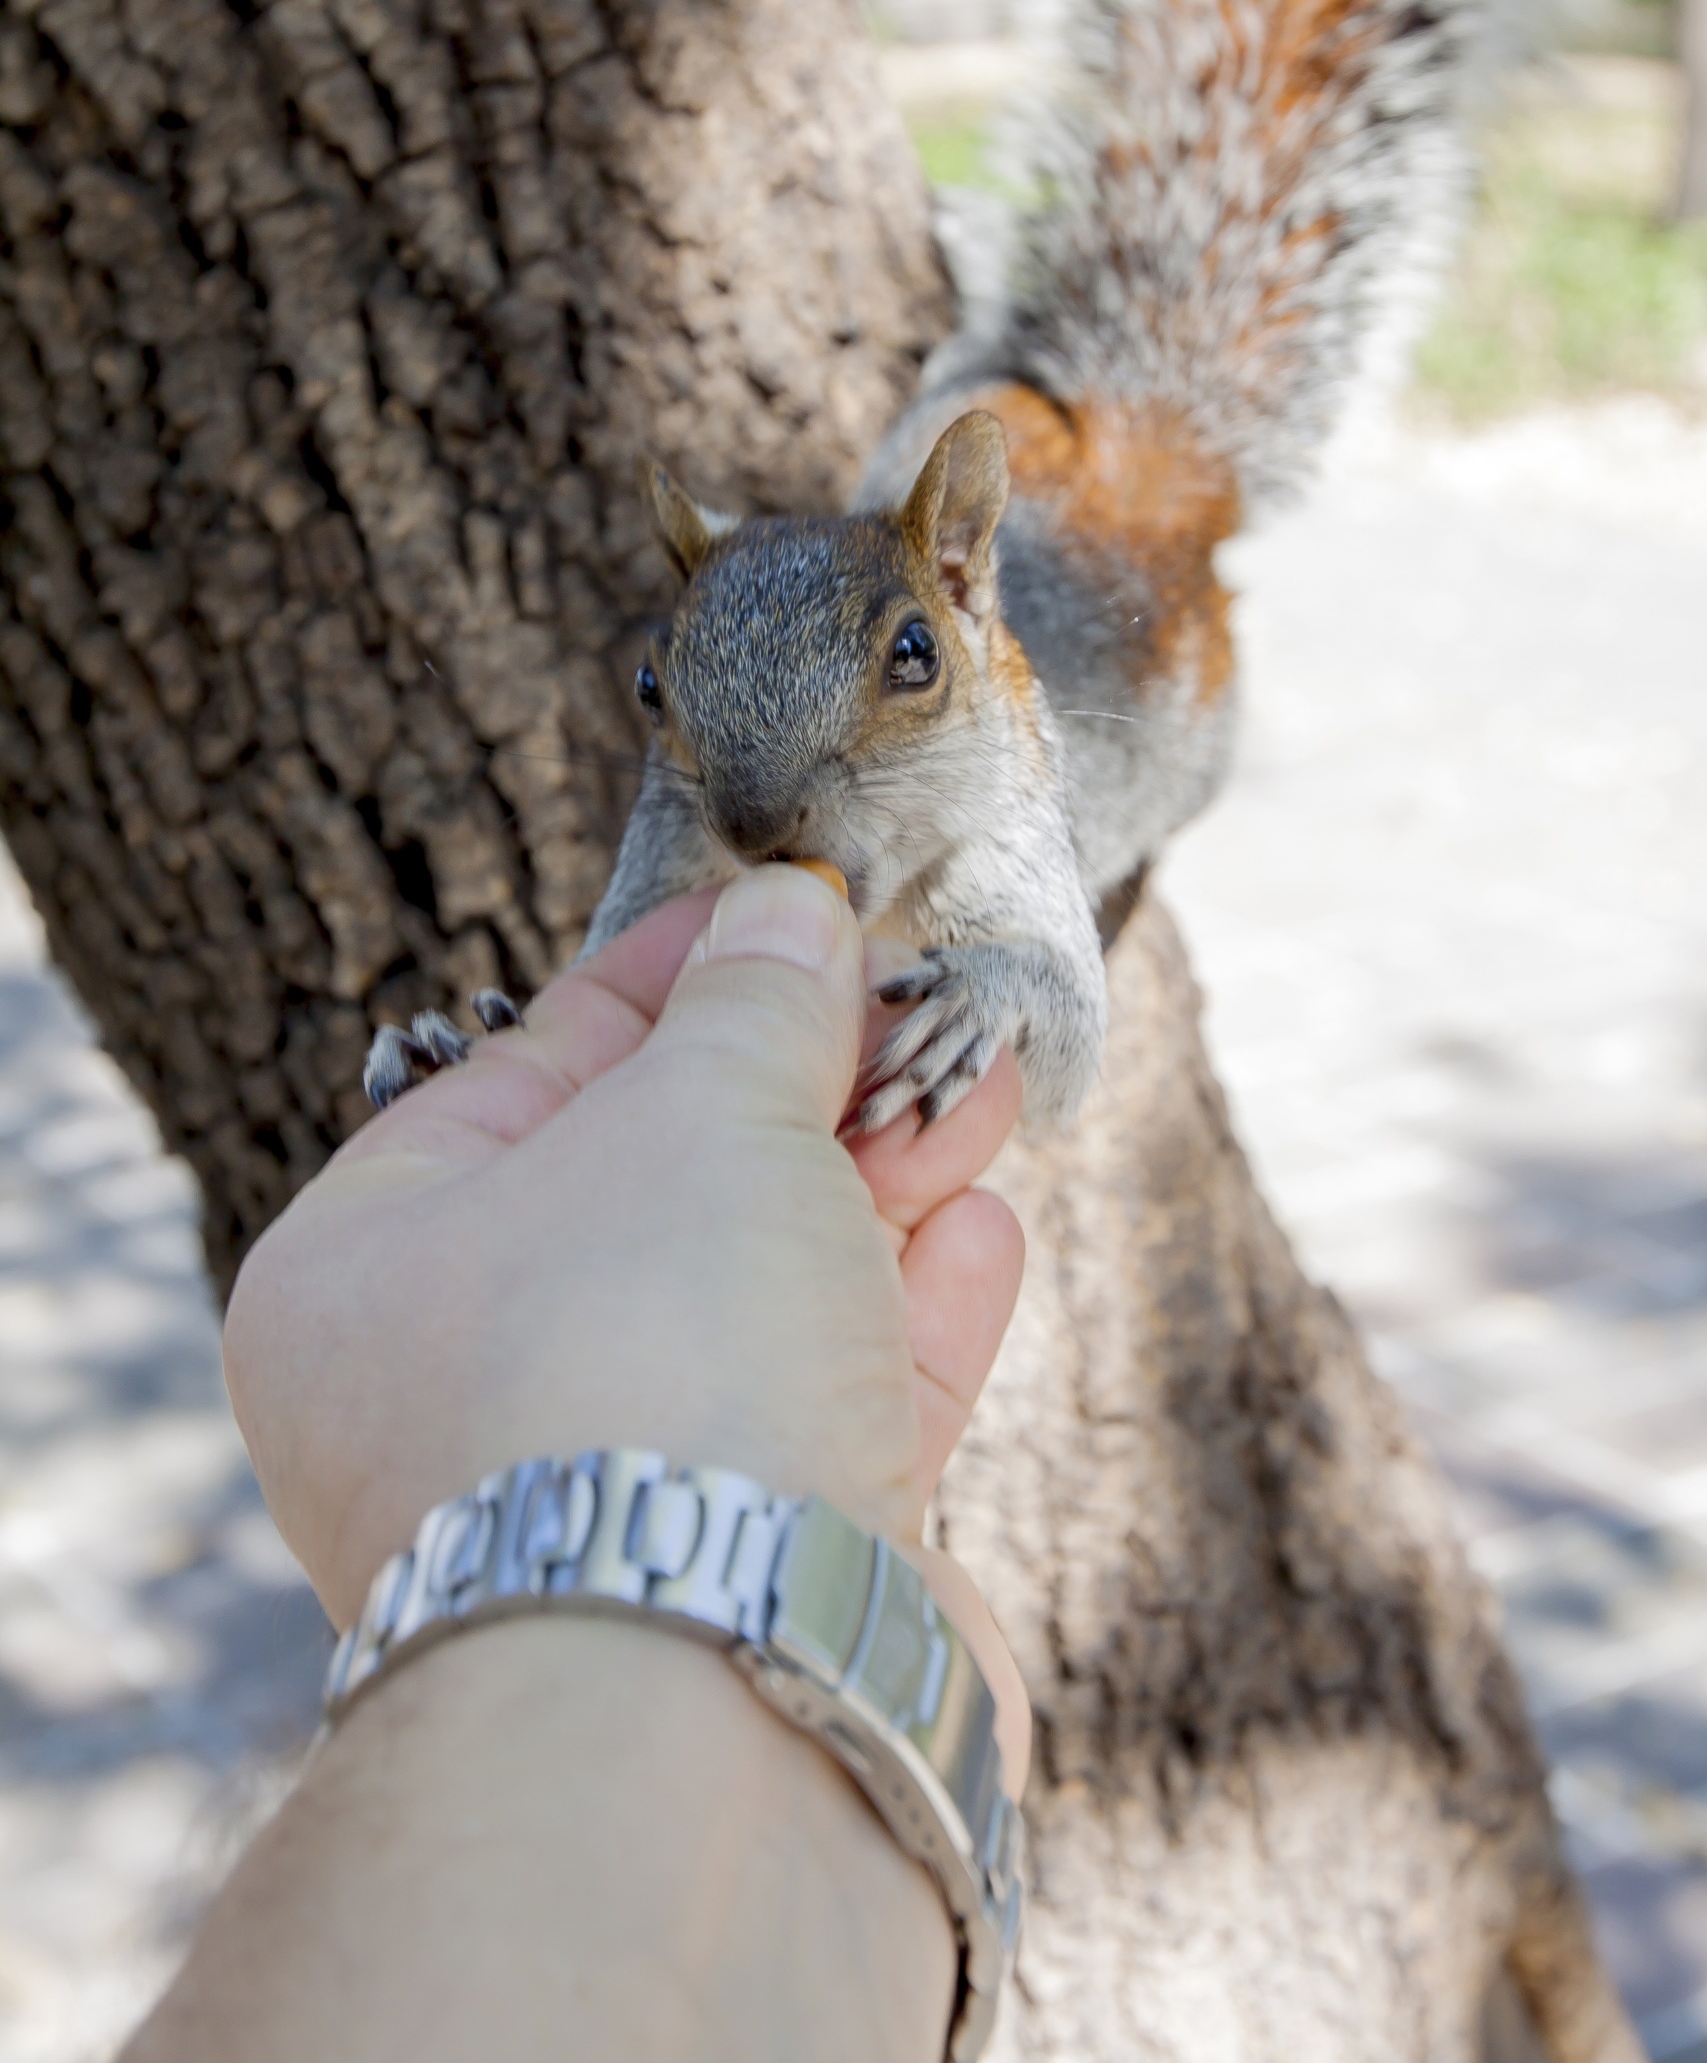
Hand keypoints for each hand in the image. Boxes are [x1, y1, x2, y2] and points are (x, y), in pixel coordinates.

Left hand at [223, 866, 1028, 1768]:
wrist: (723, 1691)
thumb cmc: (649, 1352)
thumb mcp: (700, 1108)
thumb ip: (756, 1000)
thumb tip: (794, 912)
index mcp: (369, 1271)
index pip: (523, 1074)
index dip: (667, 975)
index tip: (780, 907)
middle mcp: (464, 1393)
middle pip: (657, 1187)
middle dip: (804, 1081)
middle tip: (909, 991)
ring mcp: (608, 1495)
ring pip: (759, 1298)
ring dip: (879, 1185)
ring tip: (977, 1084)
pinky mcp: (744, 1579)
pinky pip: (828, 1413)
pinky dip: (910, 1315)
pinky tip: (981, 1227)